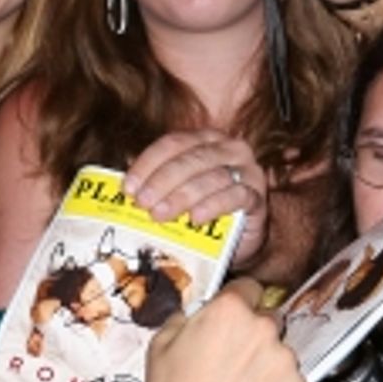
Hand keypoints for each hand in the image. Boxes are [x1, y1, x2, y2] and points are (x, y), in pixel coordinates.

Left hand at [125, 128, 268, 267]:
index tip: (128, 188)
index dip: (148, 163)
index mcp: (206, 140)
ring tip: (160, 214)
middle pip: (191, 159)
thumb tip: (124, 184)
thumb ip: (155, 183)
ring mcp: (247, 170)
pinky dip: (213, 206)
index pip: (173, 143)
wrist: (237, 241)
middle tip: (142, 203)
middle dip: (162, 181)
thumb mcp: (176, 194)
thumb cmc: (203, 213)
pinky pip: (235, 196)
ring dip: (182, 196)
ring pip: (211, 177)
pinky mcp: (257, 195)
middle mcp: (229, 149)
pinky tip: (195, 218)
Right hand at [139, 284, 307, 381]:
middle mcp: (262, 329)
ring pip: (281, 355)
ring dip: (267, 367)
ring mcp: (284, 360)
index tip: (235, 320)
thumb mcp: (160, 347)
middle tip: (232, 364)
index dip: (239, 305)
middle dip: (254, 338)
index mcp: (229, 310)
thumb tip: (192, 316)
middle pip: (268, 321)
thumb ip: (183, 320)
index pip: (248, 289)